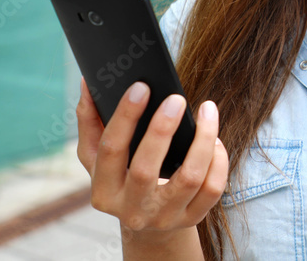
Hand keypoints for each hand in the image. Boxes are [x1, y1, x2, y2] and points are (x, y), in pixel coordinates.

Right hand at [76, 78, 228, 231]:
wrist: (145, 223)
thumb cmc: (120, 176)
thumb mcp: (97, 157)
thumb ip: (90, 120)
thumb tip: (89, 83)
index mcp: (103, 192)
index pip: (111, 150)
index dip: (125, 116)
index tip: (141, 87)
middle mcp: (131, 210)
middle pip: (145, 169)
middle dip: (162, 129)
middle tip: (176, 99)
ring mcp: (164, 217)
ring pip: (189, 178)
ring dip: (202, 140)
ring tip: (207, 111)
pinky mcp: (191, 218)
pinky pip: (212, 188)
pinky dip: (218, 160)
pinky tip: (214, 139)